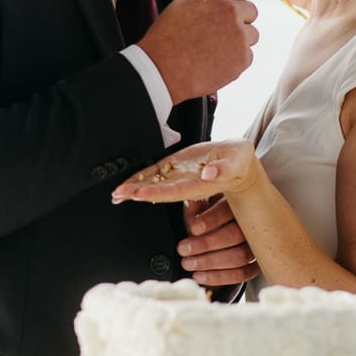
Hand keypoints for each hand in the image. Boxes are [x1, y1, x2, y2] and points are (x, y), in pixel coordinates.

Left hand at [112, 139, 261, 202]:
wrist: (236, 162)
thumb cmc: (239, 162)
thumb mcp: (237, 161)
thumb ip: (224, 168)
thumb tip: (209, 173)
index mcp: (199, 185)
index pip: (174, 192)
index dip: (156, 194)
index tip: (138, 194)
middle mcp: (185, 185)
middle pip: (158, 192)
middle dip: (137, 193)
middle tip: (118, 195)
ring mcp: (177, 178)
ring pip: (153, 185)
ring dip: (134, 189)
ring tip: (117, 192)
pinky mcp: (174, 168)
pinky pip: (154, 174)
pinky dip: (139, 178)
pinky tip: (126, 182)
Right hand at [135, 0, 257, 102]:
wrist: (162, 70)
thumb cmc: (167, 37)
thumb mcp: (184, 5)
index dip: (233, 2)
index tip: (224, 13)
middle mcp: (231, 9)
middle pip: (251, 11)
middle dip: (240, 21)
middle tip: (219, 34)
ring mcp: (240, 34)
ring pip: (252, 34)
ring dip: (239, 41)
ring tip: (215, 50)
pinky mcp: (243, 57)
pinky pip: (247, 56)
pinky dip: (235, 61)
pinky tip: (215, 63)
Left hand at [177, 196, 260, 287]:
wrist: (213, 241)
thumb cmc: (204, 222)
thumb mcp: (196, 211)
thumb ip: (194, 207)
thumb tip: (192, 198)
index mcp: (236, 205)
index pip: (228, 209)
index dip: (211, 219)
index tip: (193, 229)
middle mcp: (251, 225)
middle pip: (236, 234)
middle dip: (207, 244)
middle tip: (183, 249)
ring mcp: (256, 246)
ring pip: (240, 255)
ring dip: (210, 262)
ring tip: (188, 263)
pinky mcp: (256, 264)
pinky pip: (243, 273)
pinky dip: (219, 277)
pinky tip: (200, 276)